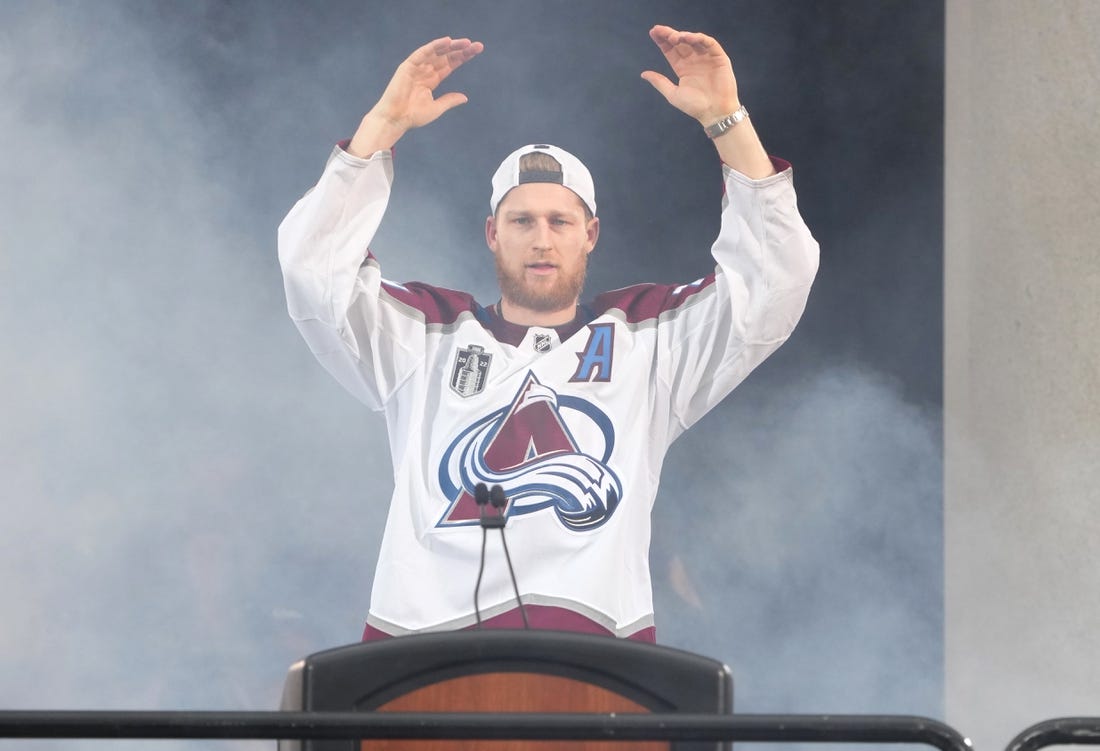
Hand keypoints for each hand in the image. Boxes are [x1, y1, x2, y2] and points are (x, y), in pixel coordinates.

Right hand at [349, 36, 482, 155]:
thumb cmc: (412, 116)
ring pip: (437, 52)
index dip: (463, 57)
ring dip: (451, 46)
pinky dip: (434, 46)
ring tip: (466, 42)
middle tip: (477, 45)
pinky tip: (448, 41)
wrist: (395, 119)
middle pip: (446, 56)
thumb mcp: (436, 108)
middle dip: (461, 50)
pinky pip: (423, 52)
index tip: (477, 51)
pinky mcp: (408, 66)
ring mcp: (417, 67)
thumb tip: (465, 97)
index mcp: (432, 79)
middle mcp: (425, 70)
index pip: (450, 64)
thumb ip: (449, 100)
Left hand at [641, 25, 739, 125]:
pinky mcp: (719, 58)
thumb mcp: (673, 94)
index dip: (662, 41)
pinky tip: (689, 38)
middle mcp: (693, 60)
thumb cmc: (695, 106)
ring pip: (694, 40)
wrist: (715, 113)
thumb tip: (643, 74)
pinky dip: (699, 38)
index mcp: (682, 68)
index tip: (653, 32)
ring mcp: (706, 58)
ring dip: (683, 35)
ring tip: (674, 37)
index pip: (670, 50)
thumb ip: (659, 82)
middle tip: (659, 30)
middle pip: (680, 42)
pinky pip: (709, 43)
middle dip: (669, 35)